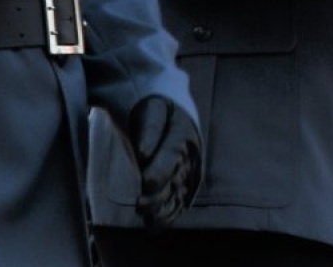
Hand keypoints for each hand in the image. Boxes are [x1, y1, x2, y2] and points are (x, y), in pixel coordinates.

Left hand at [126, 96, 201, 228]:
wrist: (172, 110)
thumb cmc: (157, 110)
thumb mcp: (152, 110)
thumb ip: (148, 130)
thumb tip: (143, 154)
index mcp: (182, 135)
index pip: (170, 158)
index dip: (157, 174)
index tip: (144, 187)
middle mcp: (190, 155)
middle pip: (175, 180)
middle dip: (158, 197)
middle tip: (141, 207)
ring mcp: (191, 170)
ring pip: (179, 194)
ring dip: (164, 209)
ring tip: (149, 219)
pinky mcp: (188, 182)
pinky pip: (181, 200)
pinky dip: (171, 213)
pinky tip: (157, 223)